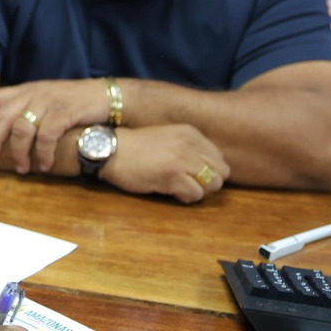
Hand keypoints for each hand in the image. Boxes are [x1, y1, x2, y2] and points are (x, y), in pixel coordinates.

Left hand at [0, 79, 109, 174]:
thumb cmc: (75, 102)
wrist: (107, 96)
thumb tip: (8, 126)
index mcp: (27, 90)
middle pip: (4, 116)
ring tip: (22, 169)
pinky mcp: (65, 111)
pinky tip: (43, 165)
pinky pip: (47, 135)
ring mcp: (49, 101)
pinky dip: (43, 153)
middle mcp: (34, 93)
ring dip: (19, 152)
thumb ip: (28, 107)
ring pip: (23, 128)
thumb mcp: (47, 99)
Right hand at [103, 124, 229, 203]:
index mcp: (192, 133)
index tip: (192, 176)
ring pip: (212, 185)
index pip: (219, 158)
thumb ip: (187, 148)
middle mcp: (192, 144)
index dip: (208, 171)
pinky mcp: (173, 175)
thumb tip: (205, 170)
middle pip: (221, 172)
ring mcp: (183, 159)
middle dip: (208, 183)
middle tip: (188, 185)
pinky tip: (170, 191)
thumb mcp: (167, 138)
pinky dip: (186, 197)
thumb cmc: (134, 148)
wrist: (109, 149)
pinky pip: (195, 194)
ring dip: (198, 191)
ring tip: (178, 188)